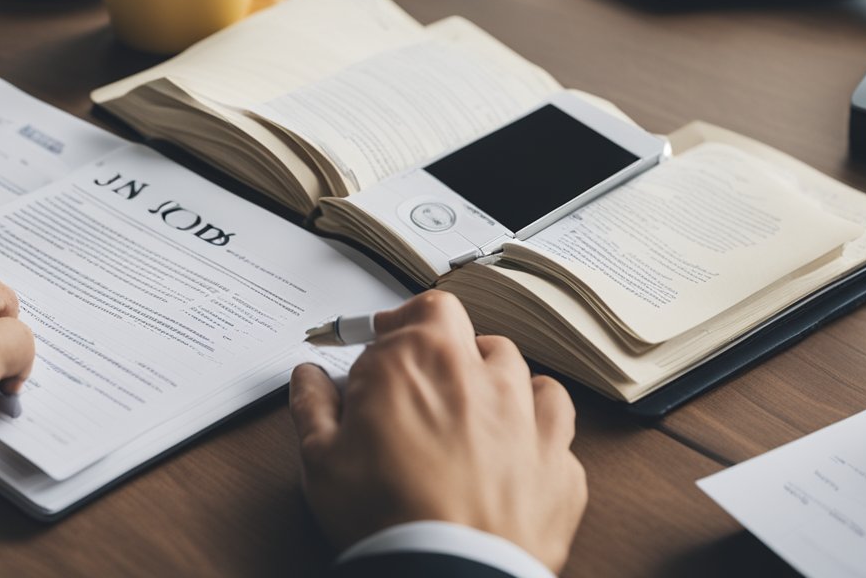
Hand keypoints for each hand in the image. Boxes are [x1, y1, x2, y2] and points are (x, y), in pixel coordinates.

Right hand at [289, 291, 586, 572]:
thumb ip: (313, 406)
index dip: (393, 327)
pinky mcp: (558, 460)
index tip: (377, 347)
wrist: (449, 575)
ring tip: (465, 405)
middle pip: (464, 327)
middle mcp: (479, 373)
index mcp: (417, 359)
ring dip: (490, 375)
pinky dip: (536, 423)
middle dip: (440, 340)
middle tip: (417, 372)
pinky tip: (514, 443)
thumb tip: (308, 378)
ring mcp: (526, 414)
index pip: (411, 314)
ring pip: (515, 366)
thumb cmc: (386, 519)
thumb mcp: (321, 460)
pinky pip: (556, 420)